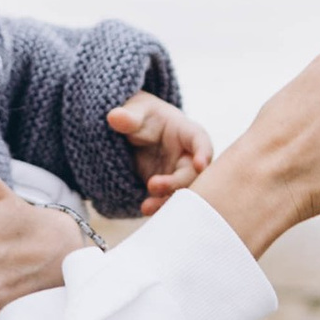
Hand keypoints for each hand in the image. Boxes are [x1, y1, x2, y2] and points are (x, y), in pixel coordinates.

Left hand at [106, 91, 212, 214]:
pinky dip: (159, 206)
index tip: (200, 164)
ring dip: (167, 200)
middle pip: (192, 172)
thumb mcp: (135, 110)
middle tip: (153, 185)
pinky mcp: (165, 187)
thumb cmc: (142, 115)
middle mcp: (187, 156)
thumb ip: (129, 116)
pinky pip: (167, 199)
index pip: (200, 141)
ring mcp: (177, 174)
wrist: (134, 130)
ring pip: (181, 191)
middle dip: (176, 182)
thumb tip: (115, 117)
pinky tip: (145, 209)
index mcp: (185, 132)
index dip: (204, 153)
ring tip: (146, 207)